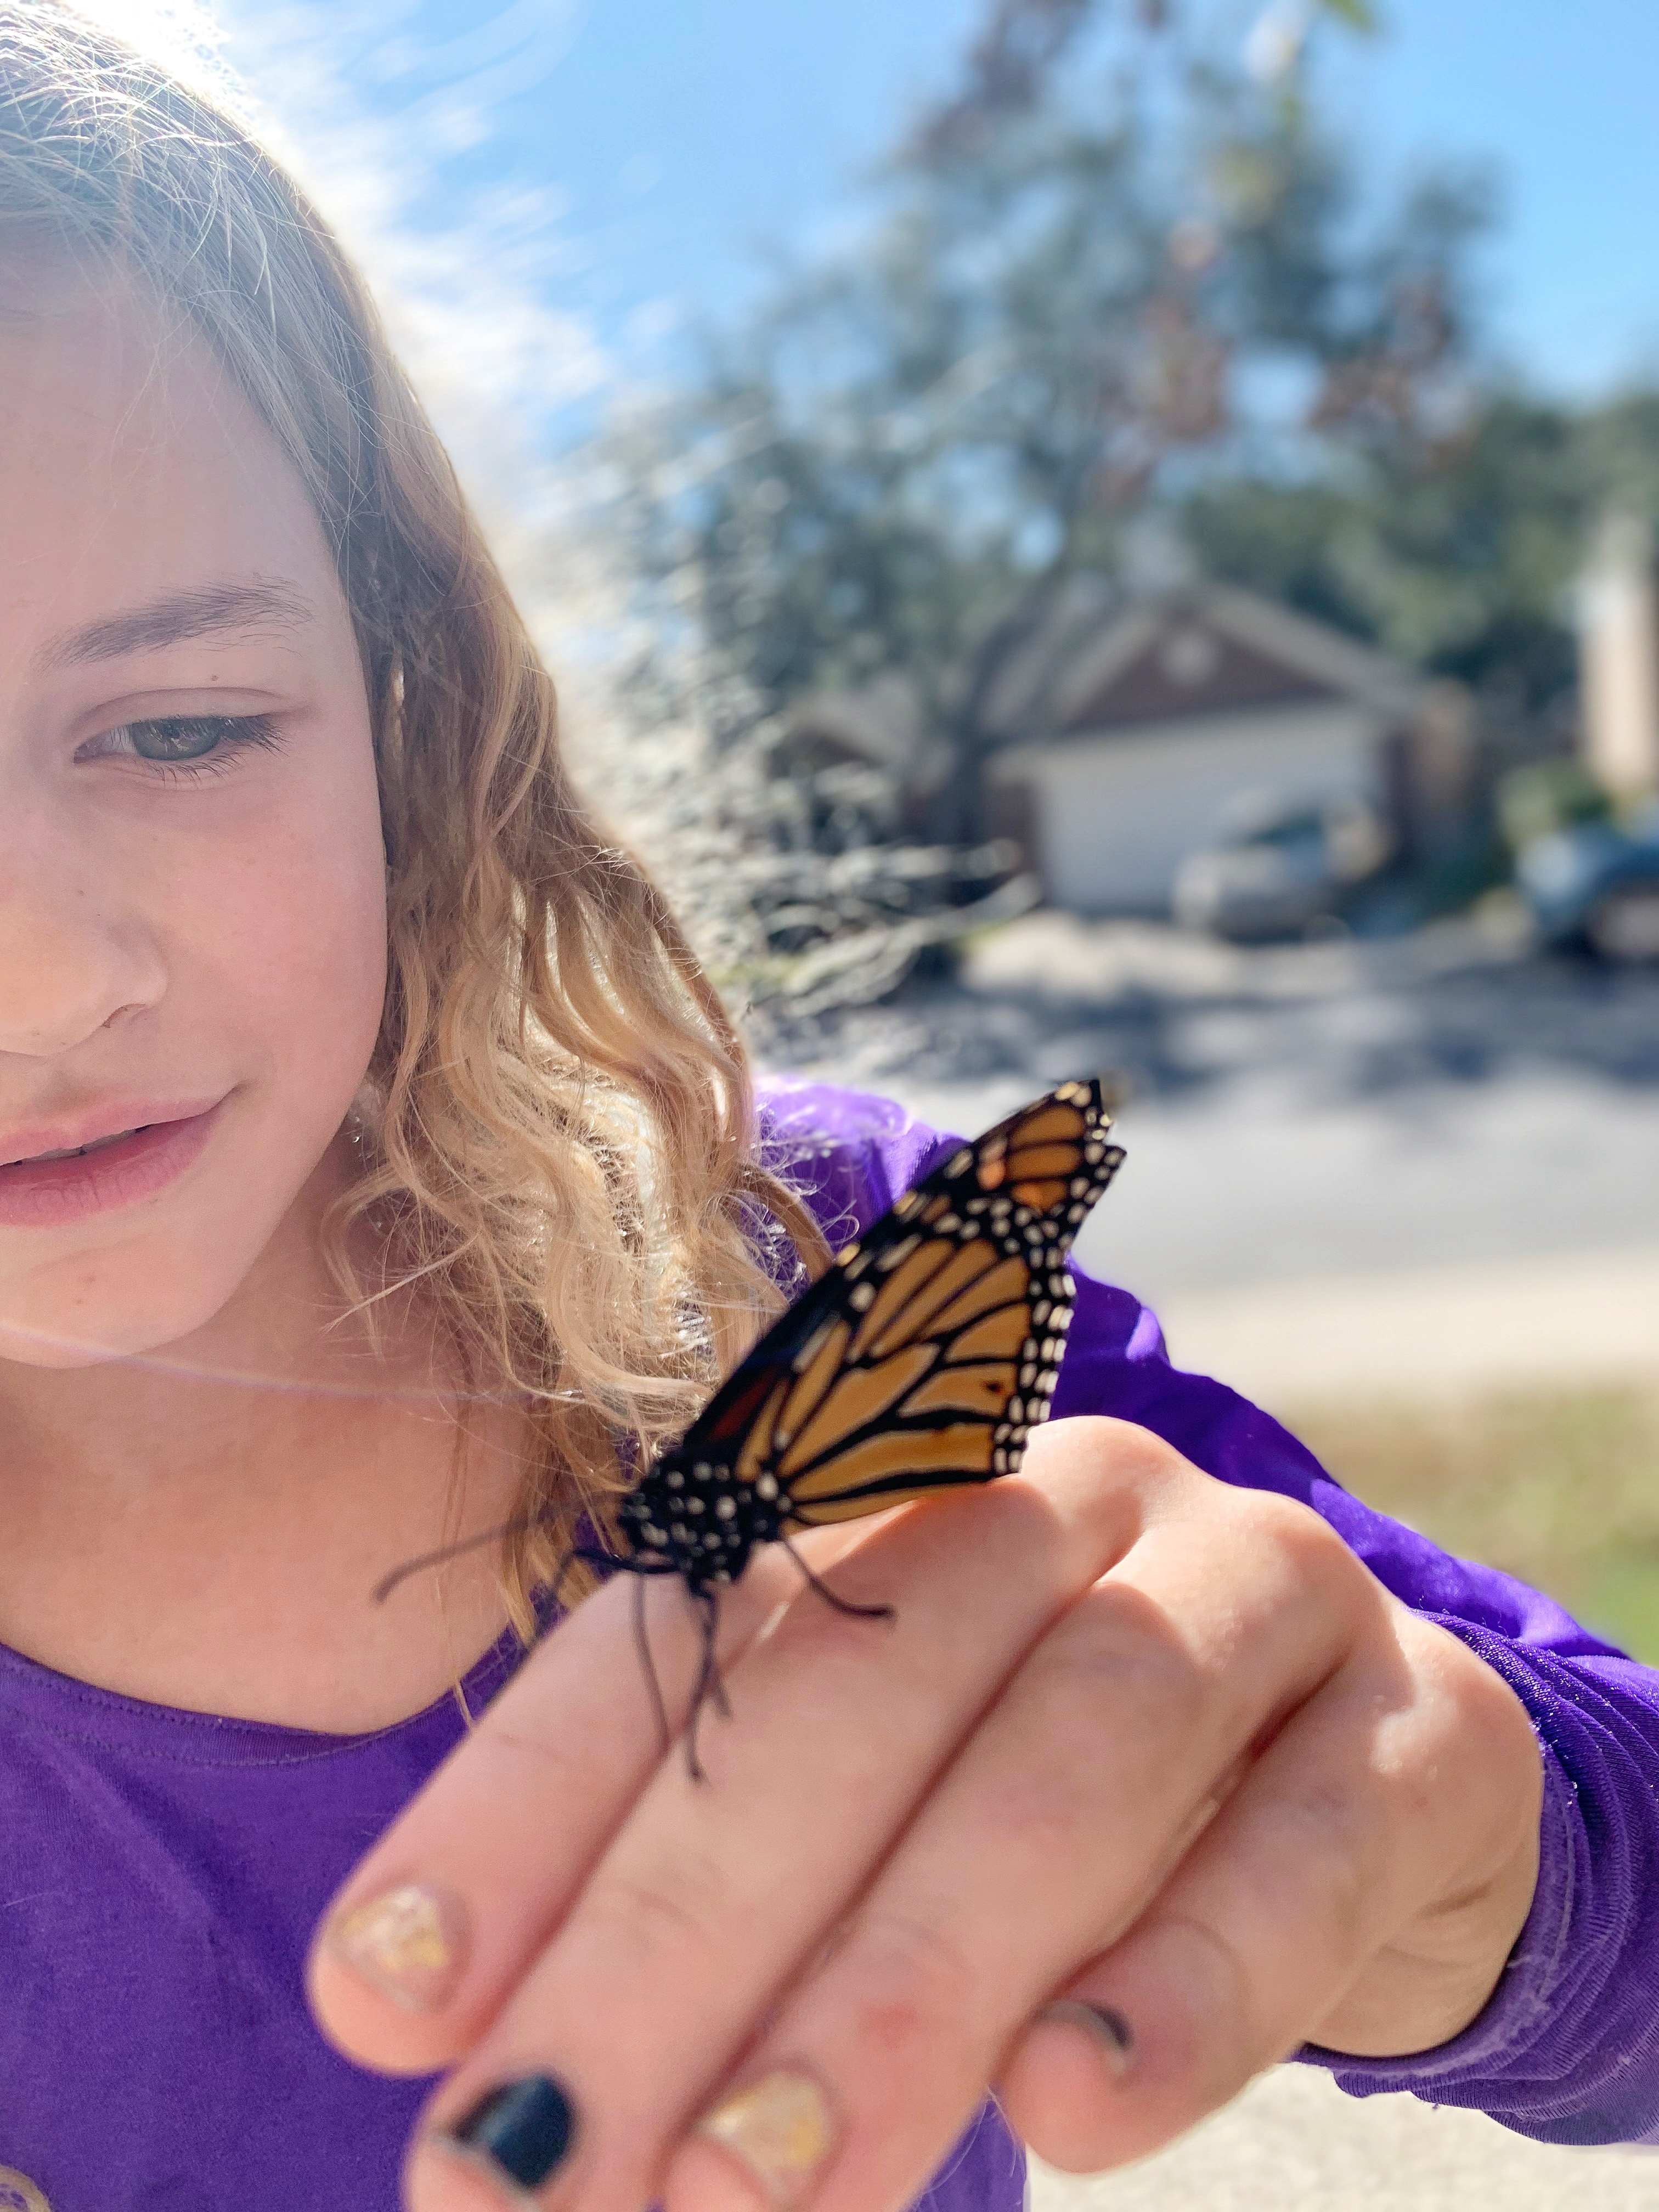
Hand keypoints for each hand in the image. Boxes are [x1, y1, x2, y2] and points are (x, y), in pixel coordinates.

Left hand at [307, 1416, 1543, 2210]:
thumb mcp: (884, 1828)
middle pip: (853, 1684)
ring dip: (899, 1981)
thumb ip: (734, 1913)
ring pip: (1069, 1749)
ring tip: (751, 2191)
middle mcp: (1066, 1500)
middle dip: (674, 1934)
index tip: (379, 2001)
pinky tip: (1070, 2108)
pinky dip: (1184, 1977)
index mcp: (902, 1491)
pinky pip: (1304, 1840)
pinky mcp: (1416, 1728)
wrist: (1367, 1786)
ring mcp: (1254, 1593)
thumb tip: (507, 2107)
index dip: (524, 1801)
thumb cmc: (1059, 1808)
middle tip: (529, 2170)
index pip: (686, 1617)